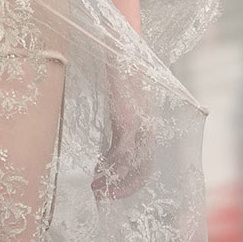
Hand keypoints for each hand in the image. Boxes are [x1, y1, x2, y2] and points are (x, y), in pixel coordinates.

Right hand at [91, 17, 151, 202]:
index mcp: (146, 122)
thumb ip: (115, 120)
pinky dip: (109, 167)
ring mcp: (139, 124)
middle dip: (124, 187)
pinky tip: (95, 173)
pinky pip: (121, 152)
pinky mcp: (127, 119)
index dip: (132, 180)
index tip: (113, 189)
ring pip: (131, 165)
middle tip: (104, 198)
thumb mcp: (118, 100)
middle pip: (142, 169)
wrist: (119, 43)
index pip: (145, 161)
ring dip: (114, 182)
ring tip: (96, 190)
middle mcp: (147, 126)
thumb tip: (102, 140)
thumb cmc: (116, 68)